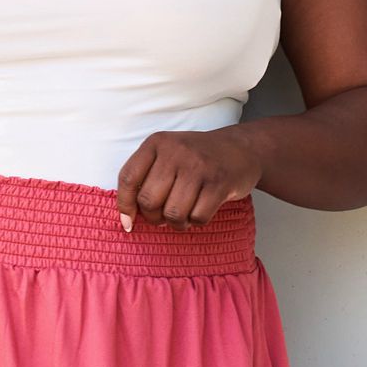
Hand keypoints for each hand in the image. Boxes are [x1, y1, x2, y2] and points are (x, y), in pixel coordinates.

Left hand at [116, 126, 260, 232]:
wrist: (241, 149)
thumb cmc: (196, 160)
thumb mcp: (167, 156)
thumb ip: (145, 179)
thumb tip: (127, 220)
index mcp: (157, 143)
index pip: (128, 178)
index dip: (125, 205)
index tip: (129, 223)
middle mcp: (176, 151)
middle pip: (149, 202)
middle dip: (155, 217)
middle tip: (166, 214)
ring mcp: (198, 166)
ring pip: (173, 214)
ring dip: (177, 223)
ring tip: (185, 213)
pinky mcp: (218, 183)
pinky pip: (197, 218)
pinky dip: (197, 221)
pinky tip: (202, 208)